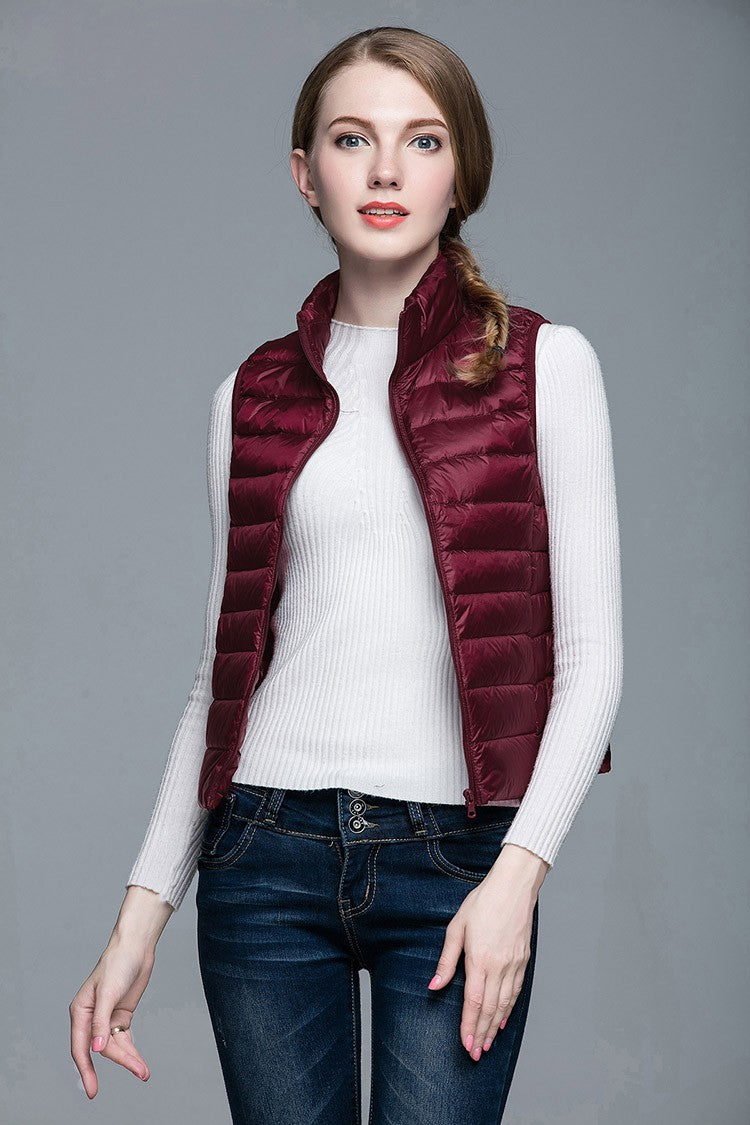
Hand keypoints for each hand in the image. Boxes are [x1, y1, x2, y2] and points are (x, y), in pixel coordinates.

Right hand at [69, 934, 155, 1098]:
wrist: (137, 947)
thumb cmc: (117, 963)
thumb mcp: (108, 993)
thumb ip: (100, 1022)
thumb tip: (96, 1049)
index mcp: (80, 1012)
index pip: (80, 1048)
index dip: (86, 1070)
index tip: (93, 1090)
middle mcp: (91, 1019)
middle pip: (102, 1050)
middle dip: (120, 1062)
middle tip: (138, 1073)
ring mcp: (107, 1019)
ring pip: (115, 1047)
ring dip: (129, 1059)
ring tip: (144, 1070)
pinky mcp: (121, 1017)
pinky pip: (124, 1040)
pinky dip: (132, 1051)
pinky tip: (140, 1063)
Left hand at [427, 845, 545, 1059]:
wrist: (513, 888)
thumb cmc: (482, 903)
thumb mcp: (457, 927)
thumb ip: (447, 959)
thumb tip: (434, 985)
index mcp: (480, 959)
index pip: (474, 1002)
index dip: (469, 1026)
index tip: (465, 1044)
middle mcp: (499, 966)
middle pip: (490, 1009)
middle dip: (481, 1034)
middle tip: (475, 1054)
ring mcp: (513, 965)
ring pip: (504, 1004)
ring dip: (494, 1027)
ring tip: (487, 1043)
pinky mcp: (523, 960)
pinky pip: (515, 992)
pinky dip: (508, 1010)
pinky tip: (501, 1019)